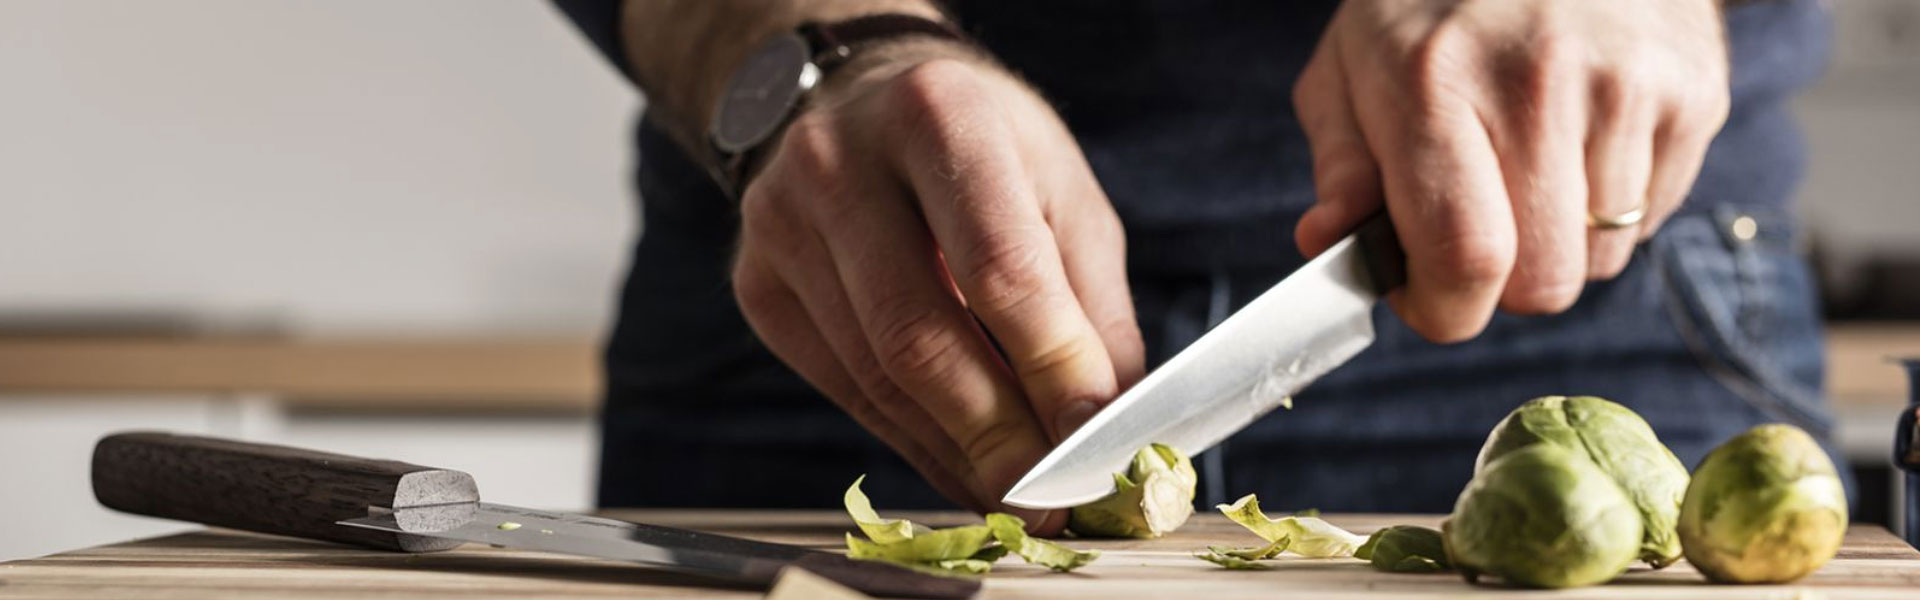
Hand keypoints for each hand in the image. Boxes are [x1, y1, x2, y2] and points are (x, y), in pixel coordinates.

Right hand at [729, 41, 1144, 532]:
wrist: (855, 94)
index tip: (1095, 445)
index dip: (1051, 372)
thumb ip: (1090, 308)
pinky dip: (911, 440)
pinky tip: (960, 465)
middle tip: (1052, 503)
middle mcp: (839, 163)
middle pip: (919, 337)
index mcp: (938, 116)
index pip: (999, 271)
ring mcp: (782, 226)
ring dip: (956, 453)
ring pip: (875, 378)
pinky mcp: (757, 285)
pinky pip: (843, 388)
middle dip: (996, 437)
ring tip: (1017, 495)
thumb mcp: (1060, 191)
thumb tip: (1109, 427)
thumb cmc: (979, 144)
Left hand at [1292, 0, 1730, 341]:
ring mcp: (1627, 87)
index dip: (1445, 309)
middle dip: (1501, 286)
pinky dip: (1613, 207)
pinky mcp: (1692, 92)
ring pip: (1601, 261)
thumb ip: (1341, 166)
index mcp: (1435, 84)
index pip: (1465, 256)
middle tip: (1476, 233)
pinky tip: (1581, 142)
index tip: (1428, 299)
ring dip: (1559, 245)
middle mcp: (1538, 86)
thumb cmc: (1434, 6)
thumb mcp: (1352, 67)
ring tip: (1529, 170)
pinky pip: (1652, 216)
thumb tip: (1328, 244)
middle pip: (1543, 282)